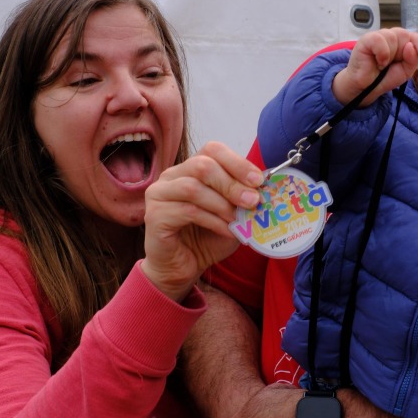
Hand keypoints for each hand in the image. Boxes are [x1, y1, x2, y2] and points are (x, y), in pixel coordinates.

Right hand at [142, 141, 262, 300]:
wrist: (182, 267)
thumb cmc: (207, 238)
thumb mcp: (232, 215)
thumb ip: (243, 199)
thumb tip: (263, 189)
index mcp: (190, 169)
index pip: (212, 150)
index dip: (237, 163)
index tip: (258, 181)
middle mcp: (171, 176)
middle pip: (202, 165)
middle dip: (232, 183)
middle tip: (253, 201)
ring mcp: (159, 194)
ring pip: (193, 187)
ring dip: (222, 204)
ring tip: (238, 220)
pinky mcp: (154, 215)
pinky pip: (187, 211)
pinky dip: (213, 221)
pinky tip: (226, 230)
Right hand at [332, 28, 417, 106]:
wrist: (366, 89)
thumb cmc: (384, 78)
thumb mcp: (405, 71)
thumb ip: (413, 59)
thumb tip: (410, 46)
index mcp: (401, 42)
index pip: (415, 36)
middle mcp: (390, 37)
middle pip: (405, 35)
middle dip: (402, 53)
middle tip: (391, 65)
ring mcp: (378, 37)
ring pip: (393, 36)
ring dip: (390, 55)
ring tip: (382, 65)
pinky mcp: (366, 40)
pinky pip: (379, 39)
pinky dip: (382, 53)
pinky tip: (378, 62)